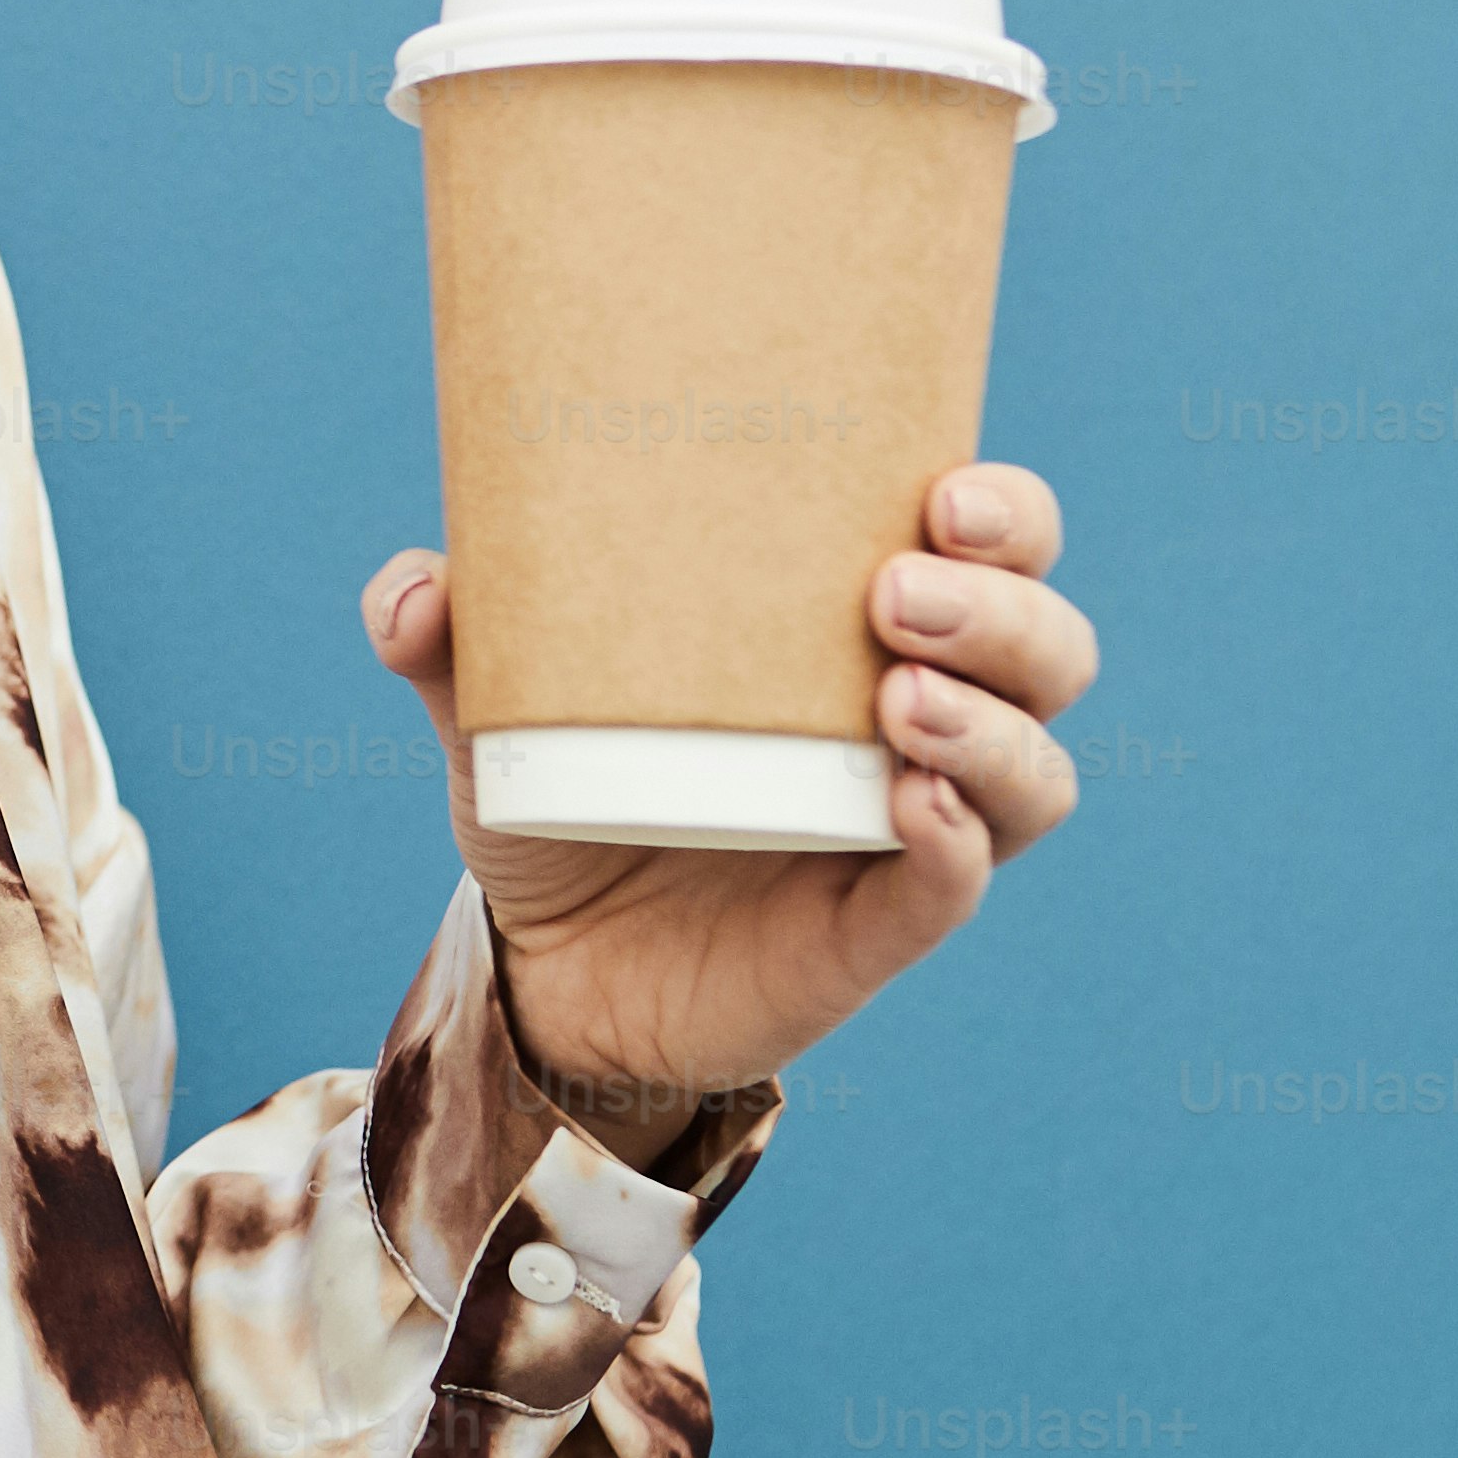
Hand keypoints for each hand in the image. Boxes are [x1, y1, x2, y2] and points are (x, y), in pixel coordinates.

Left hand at [362, 461, 1093, 1156]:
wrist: (549, 968)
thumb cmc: (563, 795)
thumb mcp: (497, 710)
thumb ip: (448, 642)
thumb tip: (413, 588)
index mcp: (854, 630)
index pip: (994, 548)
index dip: (1007, 513)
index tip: (945, 489)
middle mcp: (917, 719)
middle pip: (1045, 650)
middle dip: (1003, 609)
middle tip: (896, 589)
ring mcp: (910, 830)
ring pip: (1031, 772)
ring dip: (990, 724)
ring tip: (898, 698)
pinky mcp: (877, 929)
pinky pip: (953, 885)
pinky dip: (953, 842)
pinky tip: (912, 803)